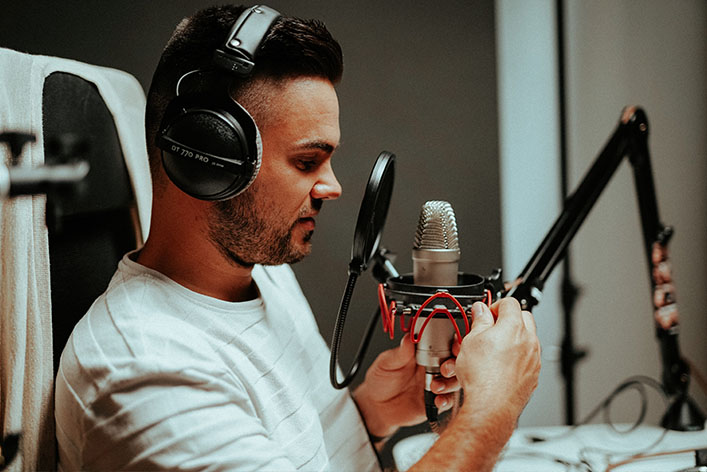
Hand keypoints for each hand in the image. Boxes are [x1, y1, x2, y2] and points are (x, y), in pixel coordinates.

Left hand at [353, 335, 460, 438]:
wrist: (376, 406)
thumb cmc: (380, 380)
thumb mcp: (386, 363)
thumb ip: (400, 353)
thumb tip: (409, 337)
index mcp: (422, 353)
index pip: (444, 343)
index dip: (453, 343)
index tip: (454, 345)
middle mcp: (432, 367)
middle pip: (455, 362)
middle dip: (455, 364)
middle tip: (445, 369)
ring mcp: (436, 384)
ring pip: (455, 381)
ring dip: (450, 383)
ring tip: (435, 387)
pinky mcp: (435, 401)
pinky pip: (448, 401)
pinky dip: (446, 400)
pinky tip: (438, 400)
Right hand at [408, 299, 539, 471]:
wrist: (491, 405)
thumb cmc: (481, 376)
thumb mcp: (471, 340)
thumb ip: (479, 321)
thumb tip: (481, 310)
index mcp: (514, 326)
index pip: (509, 303)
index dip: (495, 306)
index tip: (485, 315)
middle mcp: (529, 340)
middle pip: (524, 317)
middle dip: (508, 319)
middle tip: (491, 328)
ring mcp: (533, 358)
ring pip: (528, 338)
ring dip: (514, 338)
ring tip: (494, 348)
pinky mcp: (533, 375)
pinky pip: (528, 358)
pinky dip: (517, 356)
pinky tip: (500, 365)